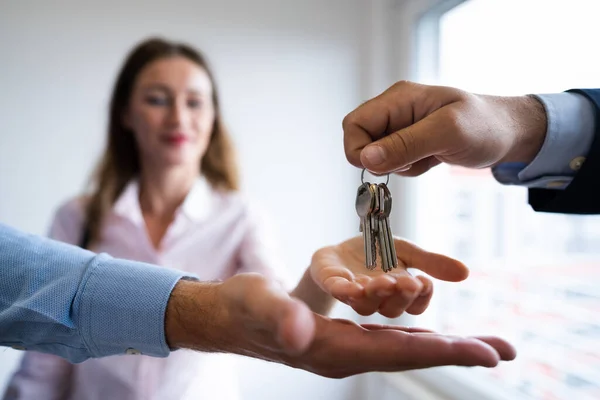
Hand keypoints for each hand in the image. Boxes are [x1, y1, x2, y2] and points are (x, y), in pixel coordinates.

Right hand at [166, 275, 515, 377]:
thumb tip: (300, 330)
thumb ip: (279, 316)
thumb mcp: (258, 303)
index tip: (487, 354)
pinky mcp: (341, 341)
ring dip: (444, 346)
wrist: (227, 318)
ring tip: (480, 345)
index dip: (443, 351)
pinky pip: (389, 342)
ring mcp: (344, 351)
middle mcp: (345, 356)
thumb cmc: (242, 307)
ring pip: (403, 349)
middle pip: (411, 355)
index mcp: (332, 349)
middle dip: (458, 352)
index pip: (398, 351)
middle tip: (504, 350)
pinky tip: (430, 336)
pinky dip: (417, 339)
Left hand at [309, 236, 467, 317]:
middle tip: (406, 282)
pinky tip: (353, 286)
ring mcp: (354, 295)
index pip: (415, 305)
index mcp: (398, 293)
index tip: (425, 281)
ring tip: (383, 282)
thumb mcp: (405, 251)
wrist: (340, 250)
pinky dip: (346, 290)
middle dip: (400, 296)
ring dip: (376, 294)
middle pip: (392, 308)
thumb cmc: (375, 254)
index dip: (421, 297)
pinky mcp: (332, 284)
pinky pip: (339, 292)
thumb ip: (431, 261)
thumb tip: (465, 273)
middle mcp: (378, 300)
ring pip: (366, 305)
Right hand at [343, 80, 546, 175]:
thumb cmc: (485, 126)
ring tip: (427, 158)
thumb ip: (405, 144)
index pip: (354, 123)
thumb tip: (366, 159)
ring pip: (376, 154)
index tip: (379, 166)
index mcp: (398, 98)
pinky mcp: (411, 141)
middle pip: (361, 139)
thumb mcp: (446, 134)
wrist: (511, 133)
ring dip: (397, 165)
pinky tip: (431, 160)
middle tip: (410, 162)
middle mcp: (395, 110)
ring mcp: (402, 126)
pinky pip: (393, 160)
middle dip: (379, 159)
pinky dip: (408, 168)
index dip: (358, 149)